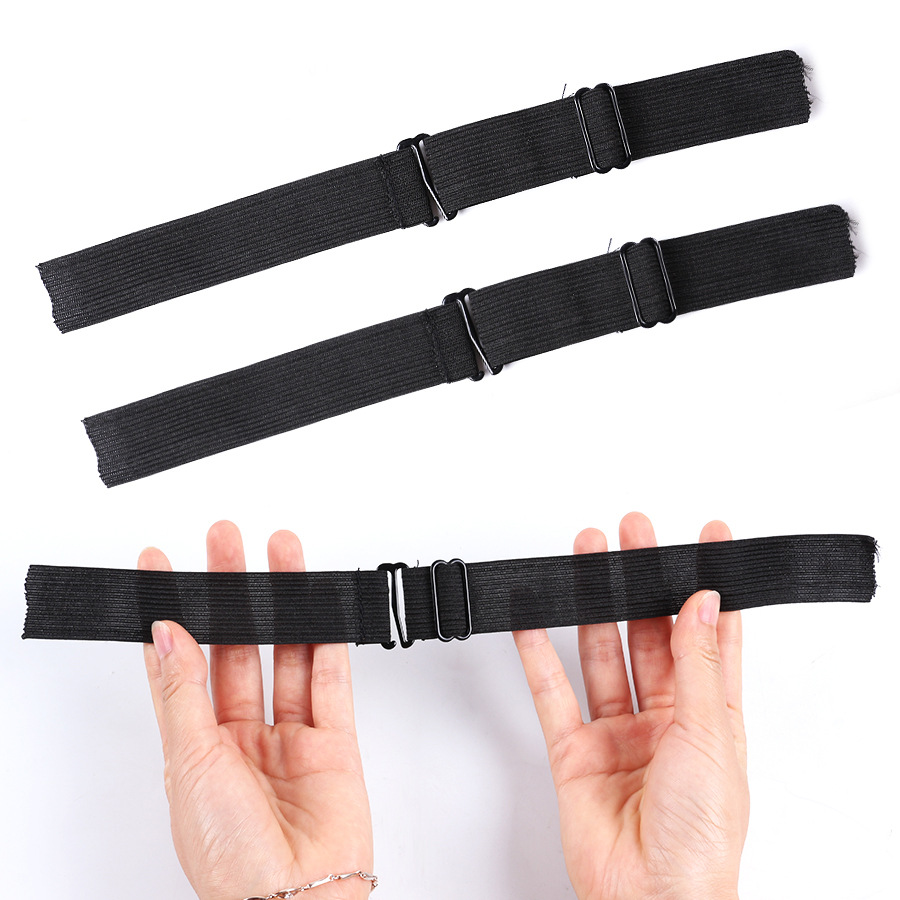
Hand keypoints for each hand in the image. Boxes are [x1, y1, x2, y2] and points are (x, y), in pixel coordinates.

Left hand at [141, 521, 372, 899]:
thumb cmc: (231, 859)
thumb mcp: (190, 766)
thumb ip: (183, 691)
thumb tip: (166, 631)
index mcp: (195, 747)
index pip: (177, 661)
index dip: (168, 612)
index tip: (159, 567)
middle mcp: (240, 737)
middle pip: (235, 645)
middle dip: (230, 591)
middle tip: (227, 540)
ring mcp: (290, 737)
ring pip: (286, 652)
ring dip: (282, 602)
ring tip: (280, 552)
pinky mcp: (335, 742)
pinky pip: (332, 679)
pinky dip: (327, 640)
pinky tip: (320, 605)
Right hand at [514, 512, 747, 899]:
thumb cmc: (701, 838)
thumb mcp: (711, 738)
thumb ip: (699, 664)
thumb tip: (702, 602)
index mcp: (711, 716)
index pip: (712, 633)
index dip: (710, 584)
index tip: (708, 538)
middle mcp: (665, 719)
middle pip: (650, 632)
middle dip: (641, 581)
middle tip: (632, 535)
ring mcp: (618, 733)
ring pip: (602, 653)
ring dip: (593, 605)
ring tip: (586, 559)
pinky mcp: (575, 751)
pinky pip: (553, 694)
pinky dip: (538, 657)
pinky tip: (532, 623)